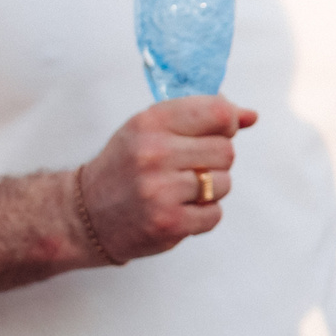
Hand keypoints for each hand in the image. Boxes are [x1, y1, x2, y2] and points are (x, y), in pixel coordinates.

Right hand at [79, 95, 258, 263]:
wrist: (85, 214)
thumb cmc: (126, 165)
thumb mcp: (154, 128)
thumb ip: (203, 116)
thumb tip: (251, 116)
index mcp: (152, 121)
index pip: (219, 113)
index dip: (228, 123)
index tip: (217, 132)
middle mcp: (155, 153)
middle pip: (226, 151)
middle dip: (215, 161)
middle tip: (187, 168)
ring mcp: (160, 190)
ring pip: (224, 183)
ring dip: (209, 190)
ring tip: (178, 190)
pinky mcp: (168, 222)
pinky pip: (214, 214)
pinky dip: (202, 215)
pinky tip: (177, 209)